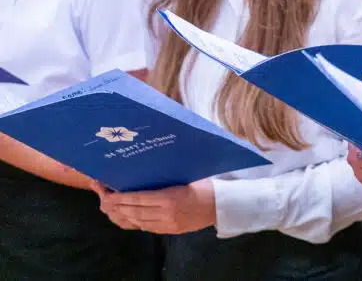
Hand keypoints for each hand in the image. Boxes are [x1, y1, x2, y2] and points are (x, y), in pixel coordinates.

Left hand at [98, 180, 216, 234]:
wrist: (221, 204)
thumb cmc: (205, 184)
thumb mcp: (185, 175)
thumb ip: (165, 177)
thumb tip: (144, 169)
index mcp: (169, 197)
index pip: (137, 199)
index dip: (119, 197)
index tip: (106, 192)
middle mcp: (165, 213)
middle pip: (133, 212)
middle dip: (115, 206)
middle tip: (102, 198)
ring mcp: (167, 224)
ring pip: (137, 222)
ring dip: (121, 215)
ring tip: (109, 208)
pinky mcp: (170, 230)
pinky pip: (146, 227)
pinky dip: (133, 222)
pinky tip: (126, 216)